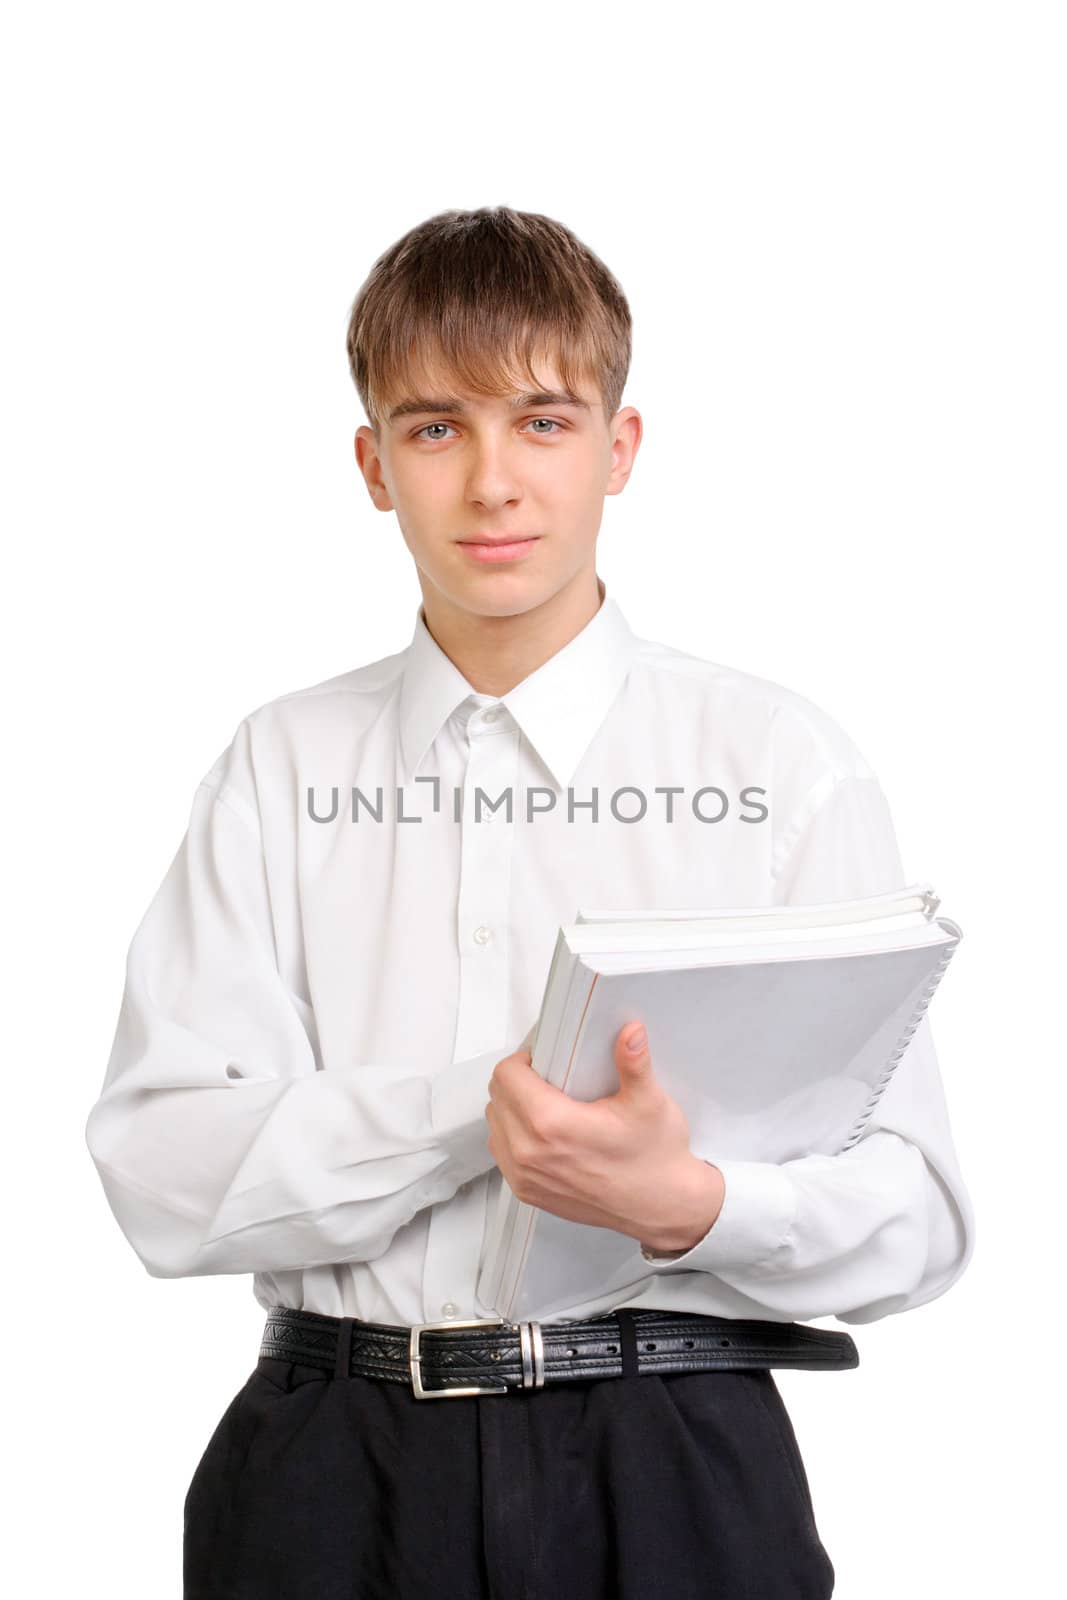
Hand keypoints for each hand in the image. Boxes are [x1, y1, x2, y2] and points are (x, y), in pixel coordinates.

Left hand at [484, 1020, 724, 1251]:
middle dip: (517, 1080)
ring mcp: (525, 1177)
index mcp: (552, 1125)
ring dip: (512, 1107)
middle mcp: (529, 1153)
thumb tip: (630, 1032)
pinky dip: (513, 1135)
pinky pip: (502, 1152)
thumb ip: (634, 1063)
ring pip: (495, 1124)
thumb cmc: (654, 1157)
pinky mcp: (528, 1192)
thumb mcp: (649, 1102)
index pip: (507, 1075)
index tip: (546, 1060)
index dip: (524, 1060)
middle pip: (497, 1096)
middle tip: (547, 1078)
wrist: (661, 1205)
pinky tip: (541, 1131)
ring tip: (545, 1103)